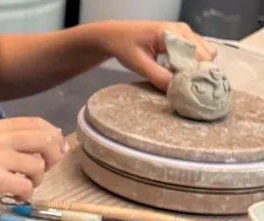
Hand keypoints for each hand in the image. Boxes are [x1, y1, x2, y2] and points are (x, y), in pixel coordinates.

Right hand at [0, 118, 66, 218]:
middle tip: (42, 171)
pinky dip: (25, 195)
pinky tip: (15, 197)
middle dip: (53, 158)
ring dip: (36, 180)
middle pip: (45, 141)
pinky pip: (26, 186)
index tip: (56, 151)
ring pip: (38, 166)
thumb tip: (58, 143)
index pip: (37, 123)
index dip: (54, 137)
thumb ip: (18, 141)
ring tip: (22, 186)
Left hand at [96, 21, 216, 90]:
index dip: (196, 73)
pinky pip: (196, 54)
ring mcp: (184, 33)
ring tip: (179, 80)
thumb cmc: (124, 46)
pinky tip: (177, 73)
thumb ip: (158, 76)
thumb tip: (177, 90)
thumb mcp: (138, 64)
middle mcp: (183, 30)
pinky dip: (191, 65)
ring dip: (195, 69)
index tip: (189, 87)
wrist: (114, 36)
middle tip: (184, 86)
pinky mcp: (182, 39)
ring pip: (204, 54)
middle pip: (207, 54)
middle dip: (198, 71)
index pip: (199, 55)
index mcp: (173, 32)